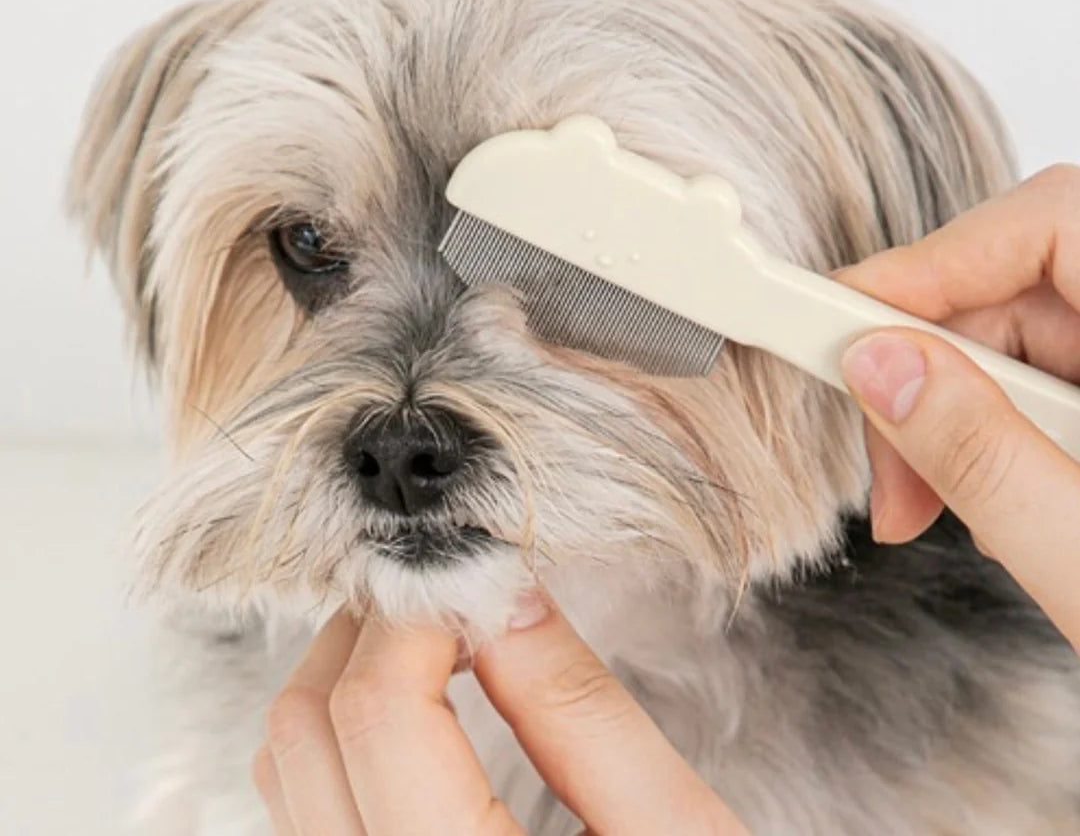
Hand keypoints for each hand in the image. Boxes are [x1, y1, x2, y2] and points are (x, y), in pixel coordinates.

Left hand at [254, 599, 749, 834]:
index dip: (418, 613)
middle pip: (308, 731)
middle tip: (454, 594)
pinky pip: (301, 811)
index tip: (476, 574)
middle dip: (373, 631)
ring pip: (287, 770)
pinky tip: (412, 711)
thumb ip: (582, 712)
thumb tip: (502, 594)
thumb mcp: (676, 832)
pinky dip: (339, 736)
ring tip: (434, 641)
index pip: (378, 713)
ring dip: (347, 676)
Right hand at [836, 164, 1079, 650]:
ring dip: (944, 413)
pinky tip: (970, 496)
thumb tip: (878, 367)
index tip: (841, 322)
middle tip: (879, 458)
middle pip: (1017, 287)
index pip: (1052, 226)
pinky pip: (1034, 383)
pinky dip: (981, 433)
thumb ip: (983, 457)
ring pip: (1015, 339)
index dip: (932, 263)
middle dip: (924, 368)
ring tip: (917, 504)